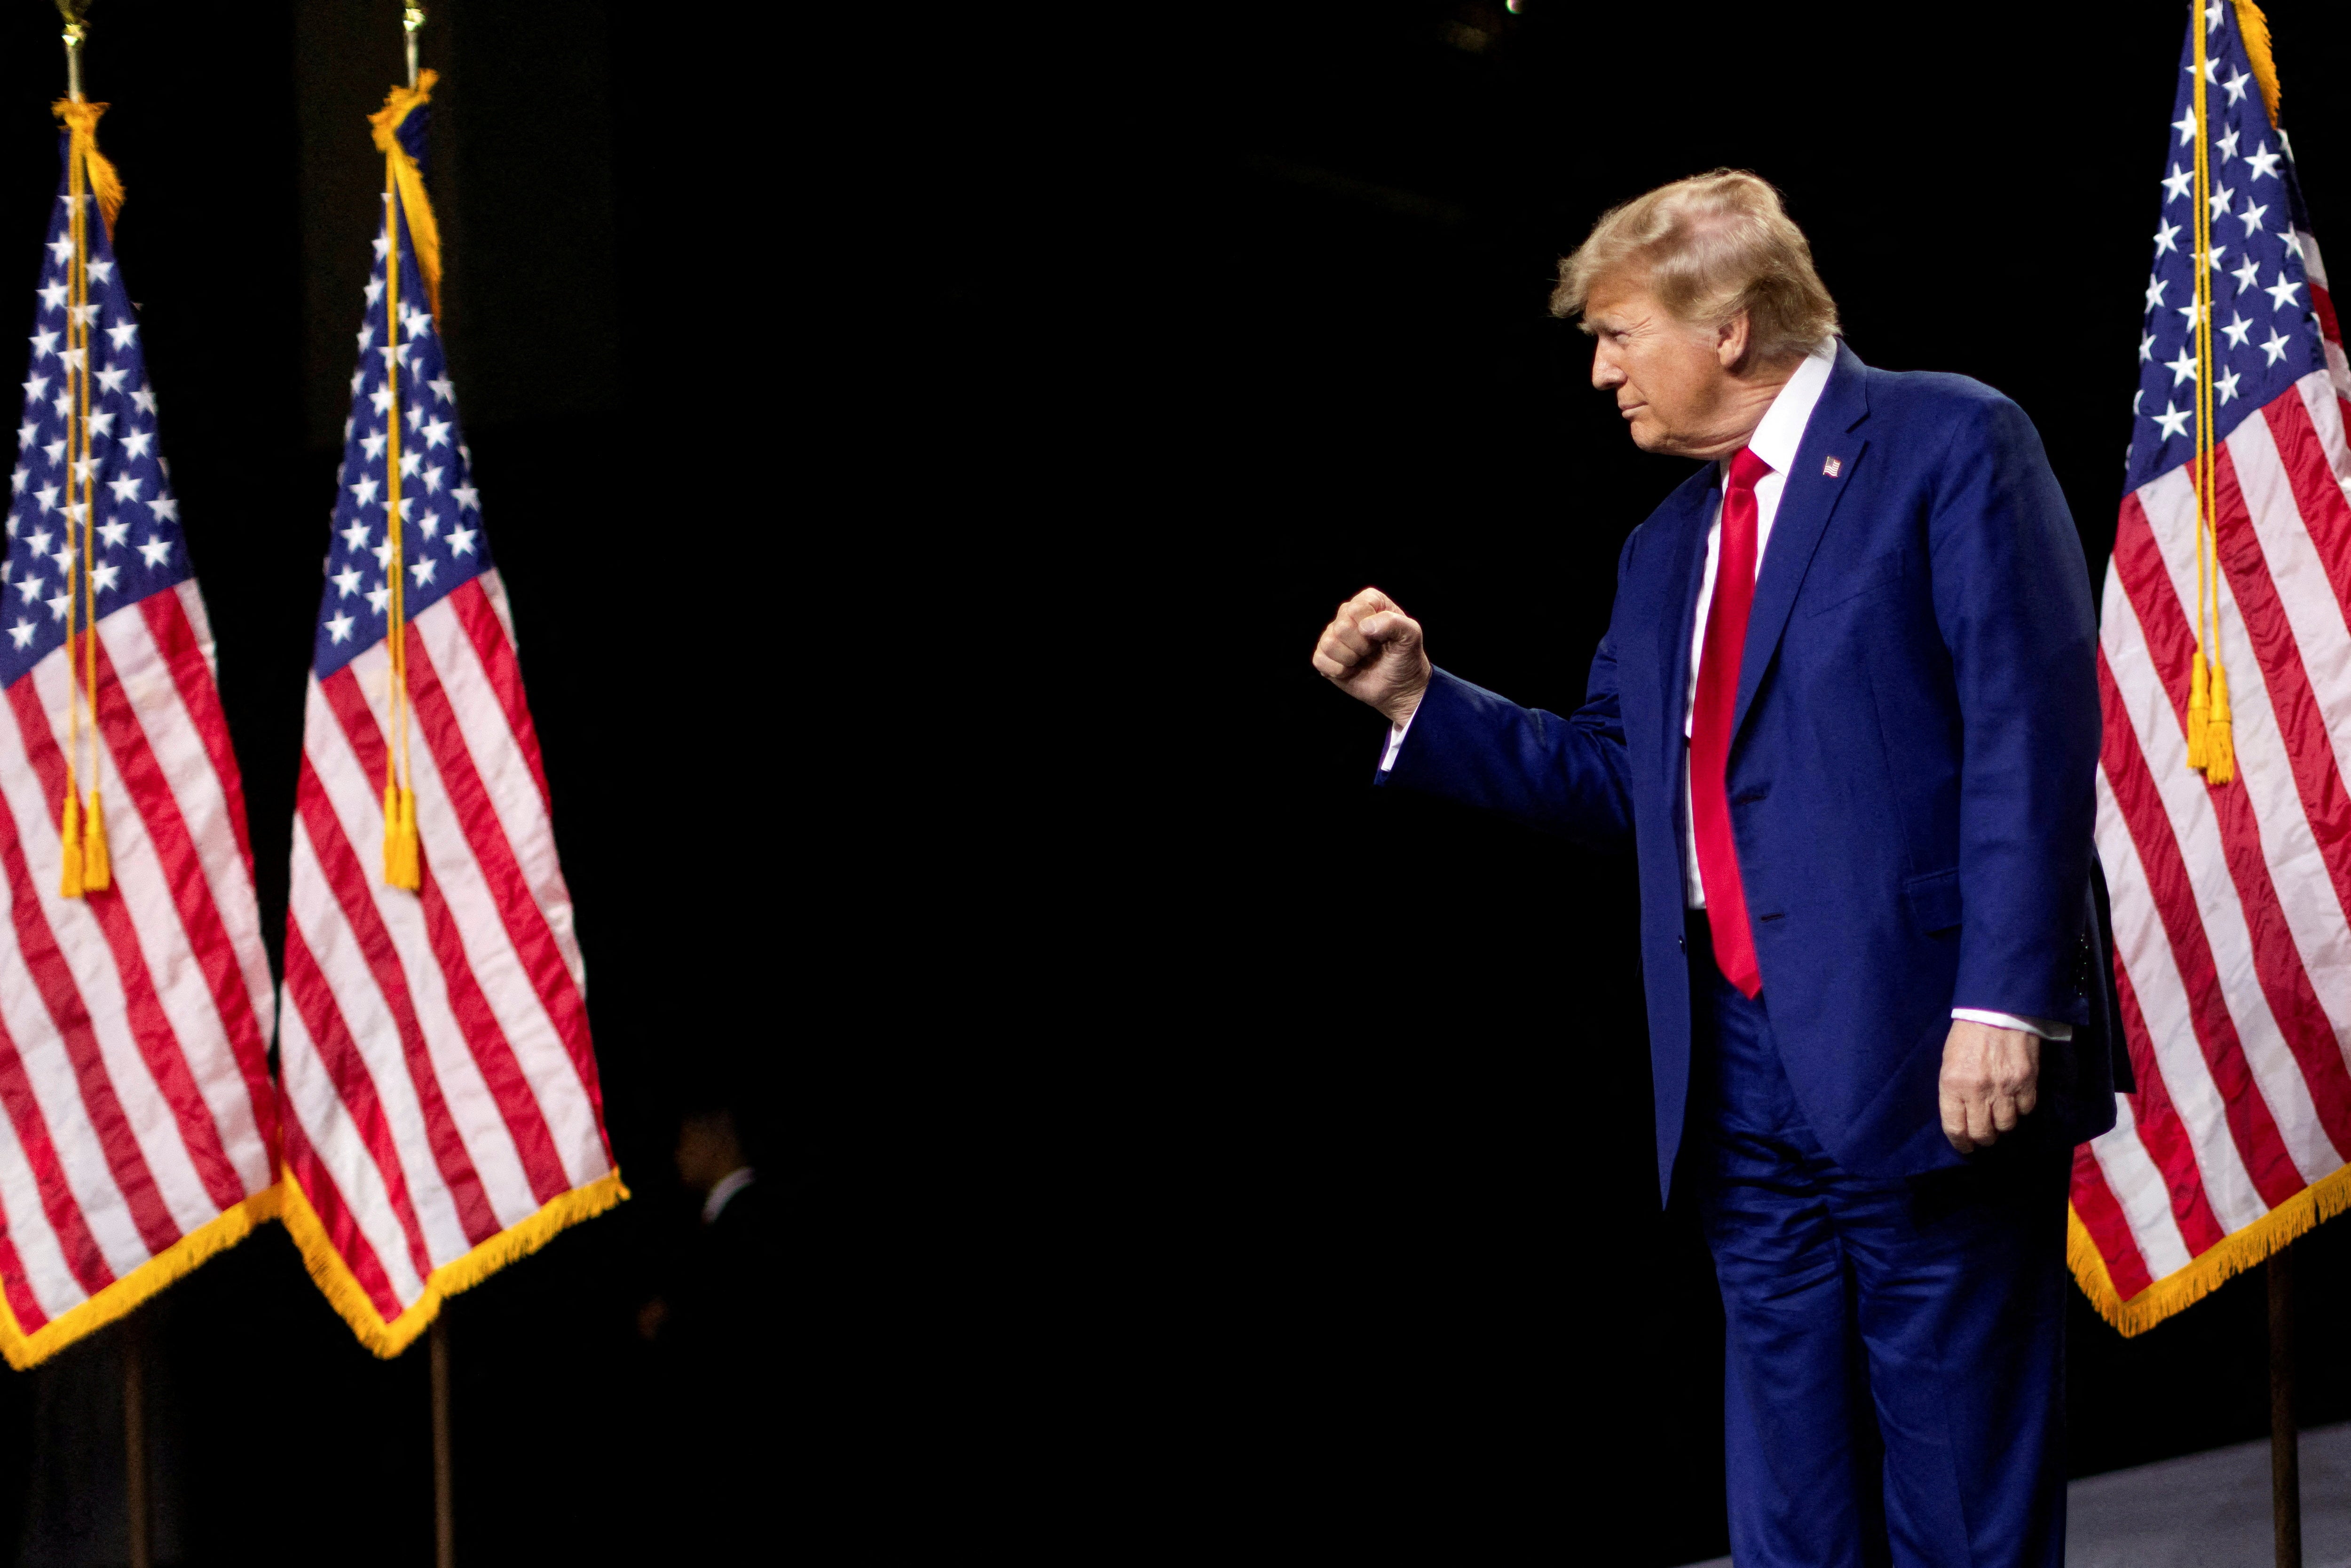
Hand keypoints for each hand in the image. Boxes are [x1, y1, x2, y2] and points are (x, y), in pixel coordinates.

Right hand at [1311, 587, 1431, 727]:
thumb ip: (1395, 623)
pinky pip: (1319, 659)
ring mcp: (1334, 635)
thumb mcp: (1411, 635)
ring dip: (1350, 659)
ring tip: (1362, 659)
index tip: (1382, 638)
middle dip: (1361, 646)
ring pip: (1329, 643)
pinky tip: (1351, 669)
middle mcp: (1348, 614)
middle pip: (1341, 627)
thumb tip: (1364, 627)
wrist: (1400, 686)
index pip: (1356, 609)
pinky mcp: (1325, 656)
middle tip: (1373, 651)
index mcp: (1369, 602)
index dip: (1370, 628)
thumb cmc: (1406, 657)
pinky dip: (1338, 670)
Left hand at [1939, 1020, 2039, 1153]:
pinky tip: (2014, 1101)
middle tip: (1983, 1135)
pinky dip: (2020, 1110)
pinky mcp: (2027, 1082)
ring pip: (2006, 1126)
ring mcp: (2005, 1088)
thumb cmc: (1967, 1036)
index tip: (1964, 1147)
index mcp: (1953, 1085)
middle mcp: (1979, 1091)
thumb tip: (1961, 1117)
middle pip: (1983, 1133)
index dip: (1960, 1143)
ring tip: (1999, 1116)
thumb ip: (1954, 1091)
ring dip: (2002, 1125)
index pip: (1955, 1128)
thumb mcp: (1948, 1062)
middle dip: (1982, 1139)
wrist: (1997, 1010)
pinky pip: (2025, 1110)